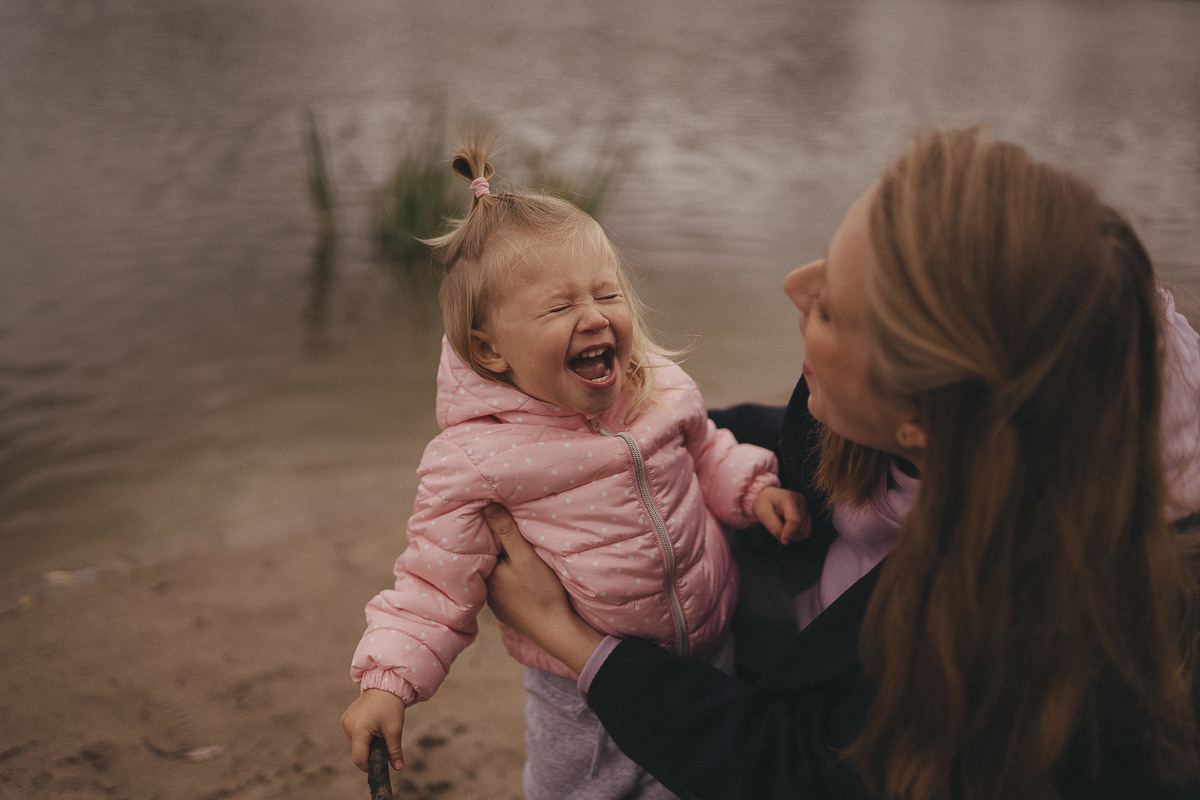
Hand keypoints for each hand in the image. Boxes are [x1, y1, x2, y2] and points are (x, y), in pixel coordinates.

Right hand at [341, 688, 406, 771]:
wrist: (385, 685)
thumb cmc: (391, 706)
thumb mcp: (395, 730)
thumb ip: (395, 751)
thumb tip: (399, 768)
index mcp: (358, 730)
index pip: (359, 758)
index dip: (369, 765)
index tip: (381, 763)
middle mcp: (348, 726)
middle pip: (356, 752)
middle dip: (369, 754)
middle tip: (383, 746)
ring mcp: (345, 721)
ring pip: (353, 744)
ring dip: (365, 746)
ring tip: (379, 734)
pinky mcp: (346, 717)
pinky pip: (352, 735)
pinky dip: (362, 737)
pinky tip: (373, 728)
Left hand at [482, 503, 605, 673]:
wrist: (555, 629)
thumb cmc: (541, 590)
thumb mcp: (525, 555)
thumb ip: (506, 531)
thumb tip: (486, 506)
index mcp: (486, 572)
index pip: (483, 544)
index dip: (491, 530)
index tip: (498, 516)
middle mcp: (485, 588)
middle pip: (491, 559)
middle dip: (498, 547)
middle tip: (512, 532)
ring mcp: (495, 602)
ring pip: (498, 574)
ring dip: (505, 565)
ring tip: (516, 553)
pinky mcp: (507, 611)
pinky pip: (505, 589)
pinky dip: (511, 581)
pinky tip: (521, 578)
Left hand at [752, 487, 811, 544]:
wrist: (768, 495)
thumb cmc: (764, 503)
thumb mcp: (763, 513)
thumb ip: (774, 527)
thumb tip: (785, 540)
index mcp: (789, 498)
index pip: (795, 520)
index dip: (789, 533)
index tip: (782, 540)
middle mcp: (801, 501)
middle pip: (802, 527)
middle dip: (791, 536)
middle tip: (780, 533)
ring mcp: (806, 507)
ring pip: (807, 531)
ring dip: (795, 536)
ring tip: (784, 531)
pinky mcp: (808, 513)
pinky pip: (808, 530)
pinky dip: (799, 534)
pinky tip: (789, 530)